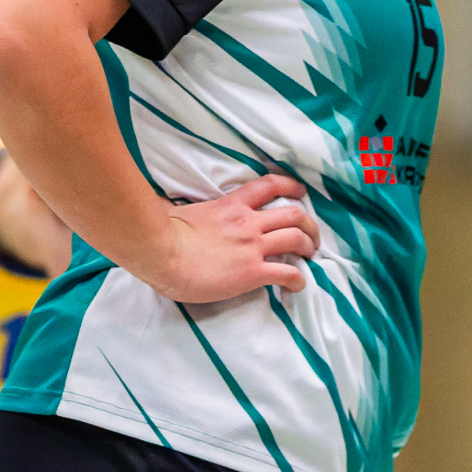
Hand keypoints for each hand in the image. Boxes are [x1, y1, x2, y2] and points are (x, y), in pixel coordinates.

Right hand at [136, 175, 321, 302]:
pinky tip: (298, 286)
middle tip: (311, 235)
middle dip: (309, 224)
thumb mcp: (178, 210)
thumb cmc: (161, 234)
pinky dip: (298, 279)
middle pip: (294, 214)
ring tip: (310, 255)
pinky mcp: (252, 272)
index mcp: (231, 205)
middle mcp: (248, 222)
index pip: (269, 185)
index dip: (290, 186)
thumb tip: (164, 204)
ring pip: (296, 239)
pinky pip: (286, 273)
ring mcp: (252, 246)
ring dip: (309, 247)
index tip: (300, 191)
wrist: (159, 252)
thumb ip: (184, 206)